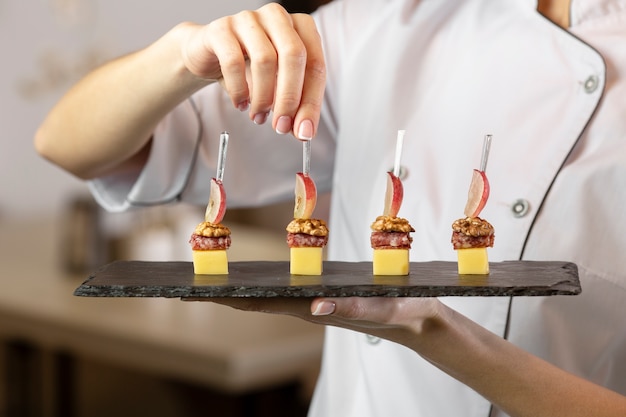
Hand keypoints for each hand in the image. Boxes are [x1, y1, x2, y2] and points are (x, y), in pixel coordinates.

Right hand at [180, 3, 325, 139]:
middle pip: (294, 55)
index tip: (304, 130)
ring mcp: (249, 19)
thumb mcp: (277, 85)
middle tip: (281, 126)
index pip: (316, 65)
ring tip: (258, 116)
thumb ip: (294, 104)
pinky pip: (233, 62)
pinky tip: (240, 103)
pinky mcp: (221, 29)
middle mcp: (277, 17)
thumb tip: (303, 130)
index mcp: (300, 27)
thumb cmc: (248, 68)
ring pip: (265, 59)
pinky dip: (239, 90)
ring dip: (262, 97)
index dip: (311, 102)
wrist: (207, 55)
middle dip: (289, 98)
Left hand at [191, 296, 442, 347]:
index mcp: (321, 311)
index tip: (199, 294)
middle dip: (226, 296)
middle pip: (260, 303)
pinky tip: (258, 285)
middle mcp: (313, 310)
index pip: (266, 305)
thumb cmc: (407, 315)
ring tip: (215, 285)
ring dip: (243, 293)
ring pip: (272, 299)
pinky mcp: (329, 300)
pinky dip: (267, 289)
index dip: (231, 300)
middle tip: (190, 287)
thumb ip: (355, 310)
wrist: (423, 324)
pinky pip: (290, 293)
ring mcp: (319, 306)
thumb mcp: (385, 310)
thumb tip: (315, 308)